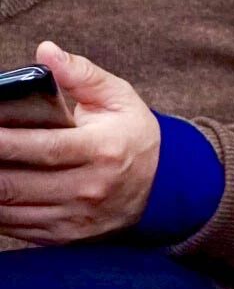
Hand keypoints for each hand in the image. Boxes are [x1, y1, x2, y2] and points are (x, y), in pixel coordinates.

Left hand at [0, 42, 160, 242]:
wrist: (163, 187)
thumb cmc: (133, 136)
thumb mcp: (119, 98)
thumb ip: (81, 74)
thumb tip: (46, 52)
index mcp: (103, 150)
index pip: (43, 148)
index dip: (4, 142)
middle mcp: (89, 188)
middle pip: (17, 184)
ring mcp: (75, 217)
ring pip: (10, 209)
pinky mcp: (63, 236)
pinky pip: (15, 227)